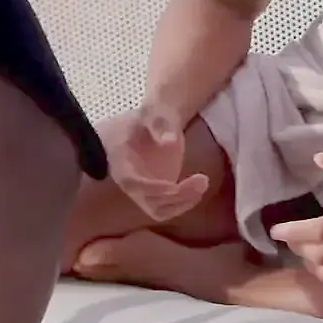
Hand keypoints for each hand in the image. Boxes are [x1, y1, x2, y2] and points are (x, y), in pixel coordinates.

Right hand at [103, 104, 207, 221]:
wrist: (156, 121)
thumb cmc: (152, 115)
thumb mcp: (155, 112)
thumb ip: (160, 123)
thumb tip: (169, 142)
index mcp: (120, 160)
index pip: (130, 183)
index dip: (151, 189)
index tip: (173, 186)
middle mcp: (129, 179)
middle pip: (146, 200)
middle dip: (174, 196)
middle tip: (202, 181)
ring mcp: (143, 189)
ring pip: (158, 210)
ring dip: (182, 202)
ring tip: (203, 183)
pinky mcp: (156, 193)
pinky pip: (167, 208)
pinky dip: (183, 204)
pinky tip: (198, 190)